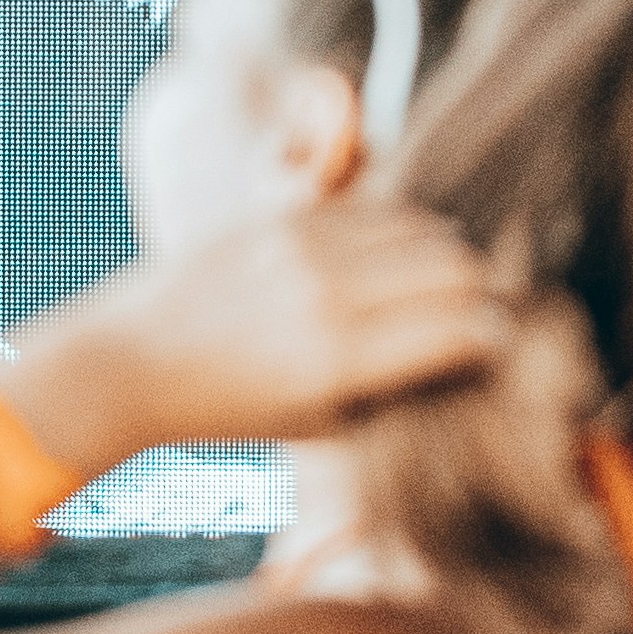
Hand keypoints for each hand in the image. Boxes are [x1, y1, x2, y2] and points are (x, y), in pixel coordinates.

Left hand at [0, 194, 518, 470]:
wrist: (134, 359)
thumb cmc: (229, 408)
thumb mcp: (320, 426)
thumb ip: (395, 394)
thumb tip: (465, 360)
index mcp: (337, 357)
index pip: (458, 327)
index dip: (494, 336)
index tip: (499, 345)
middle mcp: (326, 290)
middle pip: (451, 264)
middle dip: (479, 289)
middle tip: (479, 310)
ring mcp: (301, 241)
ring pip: (419, 224)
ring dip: (443, 252)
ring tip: (442, 282)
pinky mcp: (281, 211)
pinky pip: (370, 207)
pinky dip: (398, 229)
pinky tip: (394, 256)